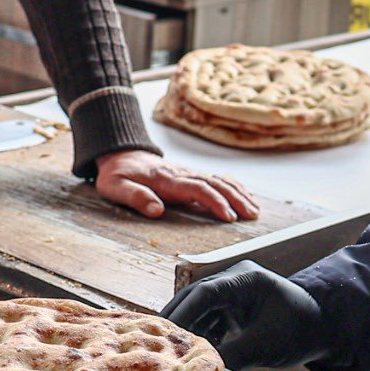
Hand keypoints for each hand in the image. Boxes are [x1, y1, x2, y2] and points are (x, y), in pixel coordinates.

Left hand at [94, 149, 259, 222]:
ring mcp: (188, 173)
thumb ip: (135, 197)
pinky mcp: (190, 175)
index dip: (215, 202)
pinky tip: (245, 196)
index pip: (197, 189)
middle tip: (251, 215)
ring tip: (254, 210)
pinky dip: (234, 186)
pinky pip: (217, 178)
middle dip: (236, 199)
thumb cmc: (117, 174)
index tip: (228, 217)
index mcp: (166, 179)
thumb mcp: (115, 187)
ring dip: (239, 193)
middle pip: (215, 184)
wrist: (120, 154)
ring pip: (220, 180)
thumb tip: (157, 211)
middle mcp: (181, 174)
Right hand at [162, 261, 323, 368]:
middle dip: (177, 321)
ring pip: (200, 310)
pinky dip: (201, 335)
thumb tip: (203, 370)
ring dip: (188, 330)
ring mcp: (235, 294)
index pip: (203, 293)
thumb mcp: (265, 345)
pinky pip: (210, 320)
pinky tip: (193, 352)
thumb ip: (231, 356)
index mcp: (245, 279)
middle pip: (195, 298)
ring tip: (170, 351)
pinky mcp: (236, 309)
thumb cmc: (303, 329)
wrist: (326, 328)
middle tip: (156, 343)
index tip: (165, 333)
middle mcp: (236, 281)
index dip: (182, 314)